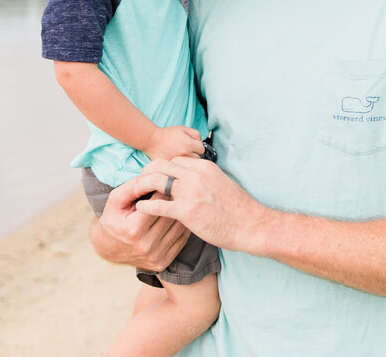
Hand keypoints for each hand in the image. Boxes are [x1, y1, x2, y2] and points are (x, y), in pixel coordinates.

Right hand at [91, 171, 190, 271]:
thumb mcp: (115, 200)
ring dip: (180, 213)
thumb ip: (132, 187)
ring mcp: (155, 256)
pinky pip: (180, 241)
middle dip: (174, 200)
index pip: (158, 204)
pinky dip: (182, 227)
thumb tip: (151, 177)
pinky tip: (179, 218)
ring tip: (179, 203)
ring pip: (178, 228)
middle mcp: (145, 246)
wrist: (108, 249)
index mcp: (133, 230)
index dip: (163, 190)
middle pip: (170, 216)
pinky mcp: (162, 263)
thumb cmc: (113, 219)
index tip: (166, 183)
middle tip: (177, 190)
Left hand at [135, 157, 270, 252]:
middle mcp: (196, 175)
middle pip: (161, 165)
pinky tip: (140, 208)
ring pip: (157, 181)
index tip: (153, 174)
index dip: (161, 167)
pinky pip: (159, 205)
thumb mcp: (221, 182)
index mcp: (204, 167)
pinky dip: (146, 206)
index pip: (174, 160)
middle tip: (139, 181)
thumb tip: (190, 177)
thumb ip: (204, 177)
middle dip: (147, 171)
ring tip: (135, 192)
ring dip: (142, 185)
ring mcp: (191, 192)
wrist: (250, 225)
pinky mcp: (187, 211)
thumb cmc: (237, 207)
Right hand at [144, 125, 203, 161]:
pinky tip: (176, 162)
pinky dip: (180, 167)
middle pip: (198, 159)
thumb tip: (201, 143)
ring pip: (190, 166)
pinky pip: (181, 170)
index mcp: (188, 144)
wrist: (151, 140)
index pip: (202, 149)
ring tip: (181, 157)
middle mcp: (184, 154)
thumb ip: (196, 134)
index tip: (193, 146)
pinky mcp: (171, 167)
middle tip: (187, 151)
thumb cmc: (167, 134)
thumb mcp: (183, 129)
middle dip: (194, 155)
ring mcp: (178, 162)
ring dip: (188, 162)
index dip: (198, 146)